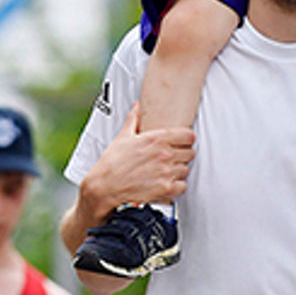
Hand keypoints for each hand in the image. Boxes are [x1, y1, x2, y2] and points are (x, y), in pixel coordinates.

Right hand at [77, 103, 194, 226]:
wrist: (105, 185)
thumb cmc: (113, 162)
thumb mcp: (123, 136)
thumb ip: (133, 118)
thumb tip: (136, 106)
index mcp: (157, 139)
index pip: (189, 135)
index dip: (186, 139)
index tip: (182, 142)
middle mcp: (164, 154)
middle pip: (190, 153)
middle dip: (182, 155)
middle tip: (171, 158)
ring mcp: (166, 172)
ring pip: (186, 169)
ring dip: (179, 170)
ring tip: (166, 171)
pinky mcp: (165, 188)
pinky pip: (183, 186)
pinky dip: (176, 186)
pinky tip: (166, 182)